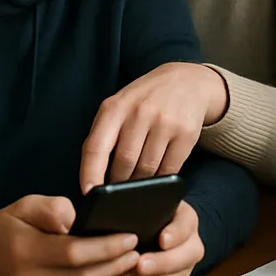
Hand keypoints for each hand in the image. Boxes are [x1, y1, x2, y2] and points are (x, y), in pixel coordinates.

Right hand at [0, 194, 140, 275]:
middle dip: (117, 266)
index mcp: (25, 252)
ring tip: (133, 265)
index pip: (74, 254)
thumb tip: (76, 220)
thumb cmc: (8, 224)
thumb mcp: (26, 204)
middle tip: (139, 251)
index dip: (106, 247)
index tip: (130, 236)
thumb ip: (52, 208)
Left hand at [80, 63, 228, 191]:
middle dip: (119, 182)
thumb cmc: (144, 100)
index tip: (89, 194)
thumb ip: (104, 135)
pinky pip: (169, 170)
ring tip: (139, 180)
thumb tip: (93, 179)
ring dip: (141, 182)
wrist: (186, 81)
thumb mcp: (118, 107)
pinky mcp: (186, 133)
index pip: (96, 147)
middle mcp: (140, 112)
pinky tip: (158, 173)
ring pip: (147, 170)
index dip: (90, 173)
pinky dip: (161, 178)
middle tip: (119, 189)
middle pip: (123, 163)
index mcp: (115, 107)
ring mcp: (165, 122)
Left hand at [111, 201, 203, 275]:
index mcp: (185, 219)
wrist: (154, 230)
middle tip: (139, 266)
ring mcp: (182, 270)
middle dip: (161, 264)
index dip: (176, 233)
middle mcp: (190, 245)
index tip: (162, 239)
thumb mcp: (143, 201)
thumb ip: (130, 202)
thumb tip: (106, 207)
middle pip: (183, 259)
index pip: (186, 225)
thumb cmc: (143, 213)